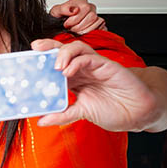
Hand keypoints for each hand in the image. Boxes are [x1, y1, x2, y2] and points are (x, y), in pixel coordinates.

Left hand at [31, 39, 158, 131]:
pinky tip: (68, 71)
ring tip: (55, 66)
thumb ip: (63, 114)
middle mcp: (82, 69)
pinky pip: (90, 57)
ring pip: (76, 48)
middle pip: (62, 50)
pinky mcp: (107, 65)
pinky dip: (77, 61)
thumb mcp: (81, 112)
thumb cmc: (114, 109)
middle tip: (35, 49)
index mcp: (75, 78)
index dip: (42, 61)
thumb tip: (41, 120)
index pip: (55, 64)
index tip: (28, 62)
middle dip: (48, 47)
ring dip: (63, 53)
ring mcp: (94, 65)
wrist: (138, 113)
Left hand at [49, 0, 105, 33]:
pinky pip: (101, 28)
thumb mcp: (55, 12)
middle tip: (71, 28)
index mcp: (80, 1)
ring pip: (96, 22)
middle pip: (92, 16)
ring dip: (84, 30)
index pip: (85, 8)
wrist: (60, 25)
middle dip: (79, 26)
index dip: (74, 19)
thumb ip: (63, 9)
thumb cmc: (59, 18)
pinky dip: (90, 32)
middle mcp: (90, 7)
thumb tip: (74, 10)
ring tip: (75, 31)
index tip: (66, 24)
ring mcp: (96, 15)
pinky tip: (82, 32)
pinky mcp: (99, 24)